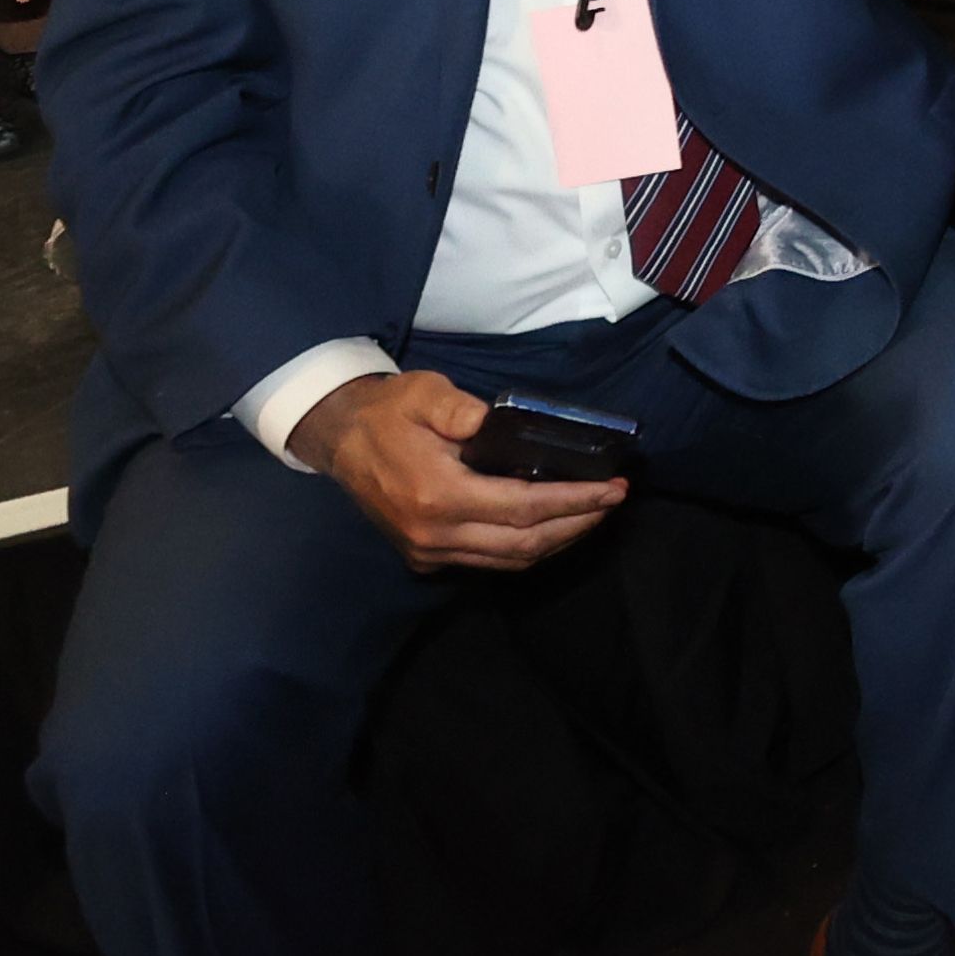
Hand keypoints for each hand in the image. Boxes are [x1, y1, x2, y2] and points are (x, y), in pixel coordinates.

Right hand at [298, 369, 621, 572]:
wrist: (341, 440)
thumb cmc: (389, 412)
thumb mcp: (422, 393)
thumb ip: (456, 407)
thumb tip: (493, 420)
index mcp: (438, 494)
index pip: (523, 507)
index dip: (573, 501)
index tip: (613, 489)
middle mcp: (435, 534)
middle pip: (524, 543)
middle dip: (577, 524)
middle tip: (614, 501)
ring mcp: (429, 551)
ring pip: (509, 560)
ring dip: (557, 542)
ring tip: (592, 514)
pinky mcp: (424, 557)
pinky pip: (488, 562)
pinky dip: (526, 549)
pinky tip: (552, 527)